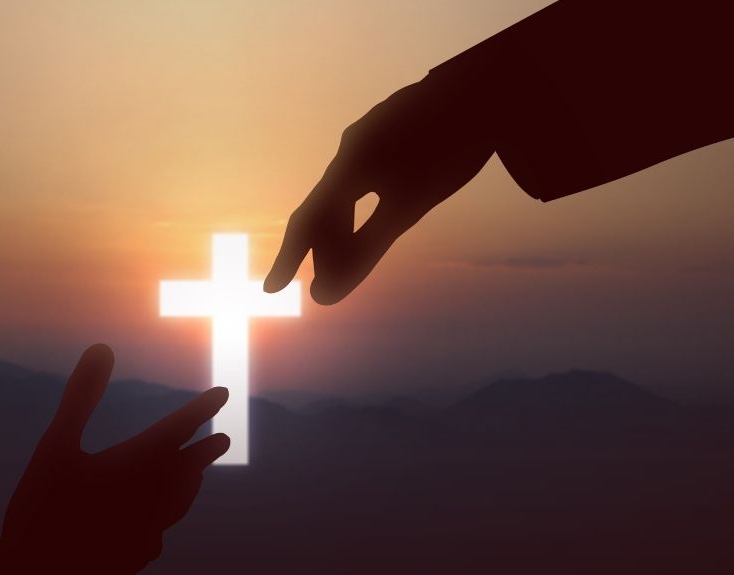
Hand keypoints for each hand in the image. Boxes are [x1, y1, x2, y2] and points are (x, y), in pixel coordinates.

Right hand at [0, 344, 229, 574]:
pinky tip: (158, 525)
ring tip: (196, 475)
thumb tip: (102, 348)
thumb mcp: (56, 445)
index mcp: (138, 465)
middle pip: (190, 467)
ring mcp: (149, 531)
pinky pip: (160, 531)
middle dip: (206, 449)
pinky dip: (166, 515)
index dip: (202, 408)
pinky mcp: (138, 557)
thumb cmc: (41, 510)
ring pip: (180, 501)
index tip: (222, 393)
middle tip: (223, 439)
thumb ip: (81, 396)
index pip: (181, 428)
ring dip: (192, 482)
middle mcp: (153, 498)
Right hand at [265, 76, 494, 303]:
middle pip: (325, 209)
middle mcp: (352, 148)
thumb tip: (327, 296)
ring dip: (345, 233)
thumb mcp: (409, 205)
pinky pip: (362, 178)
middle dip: (326, 253)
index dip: (289, 258)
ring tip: (352, 261)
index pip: (307, 220)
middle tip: (327, 289)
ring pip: (345, 194)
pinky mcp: (390, 132)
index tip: (271, 291)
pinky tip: (376, 217)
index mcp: (349, 165)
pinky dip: (362, 209)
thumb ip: (366, 249)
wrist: (493, 88)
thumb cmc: (450, 148)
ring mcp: (371, 137)